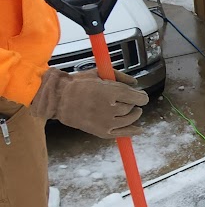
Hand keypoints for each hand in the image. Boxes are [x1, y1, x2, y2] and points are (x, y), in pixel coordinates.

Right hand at [31, 67, 148, 138]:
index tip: (142, 96)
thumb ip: (120, 77)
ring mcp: (106, 122)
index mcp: (111, 92)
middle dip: (134, 104)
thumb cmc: (79, 83)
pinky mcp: (102, 132)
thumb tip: (135, 83)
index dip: (142, 97)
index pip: (137, 98)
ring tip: (133, 111)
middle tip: (131, 101)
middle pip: (132, 108)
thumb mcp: (99, 73)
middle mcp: (110, 109)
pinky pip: (122, 133)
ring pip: (129, 119)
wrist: (59, 99)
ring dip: (134, 115)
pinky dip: (132, 131)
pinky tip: (138, 130)